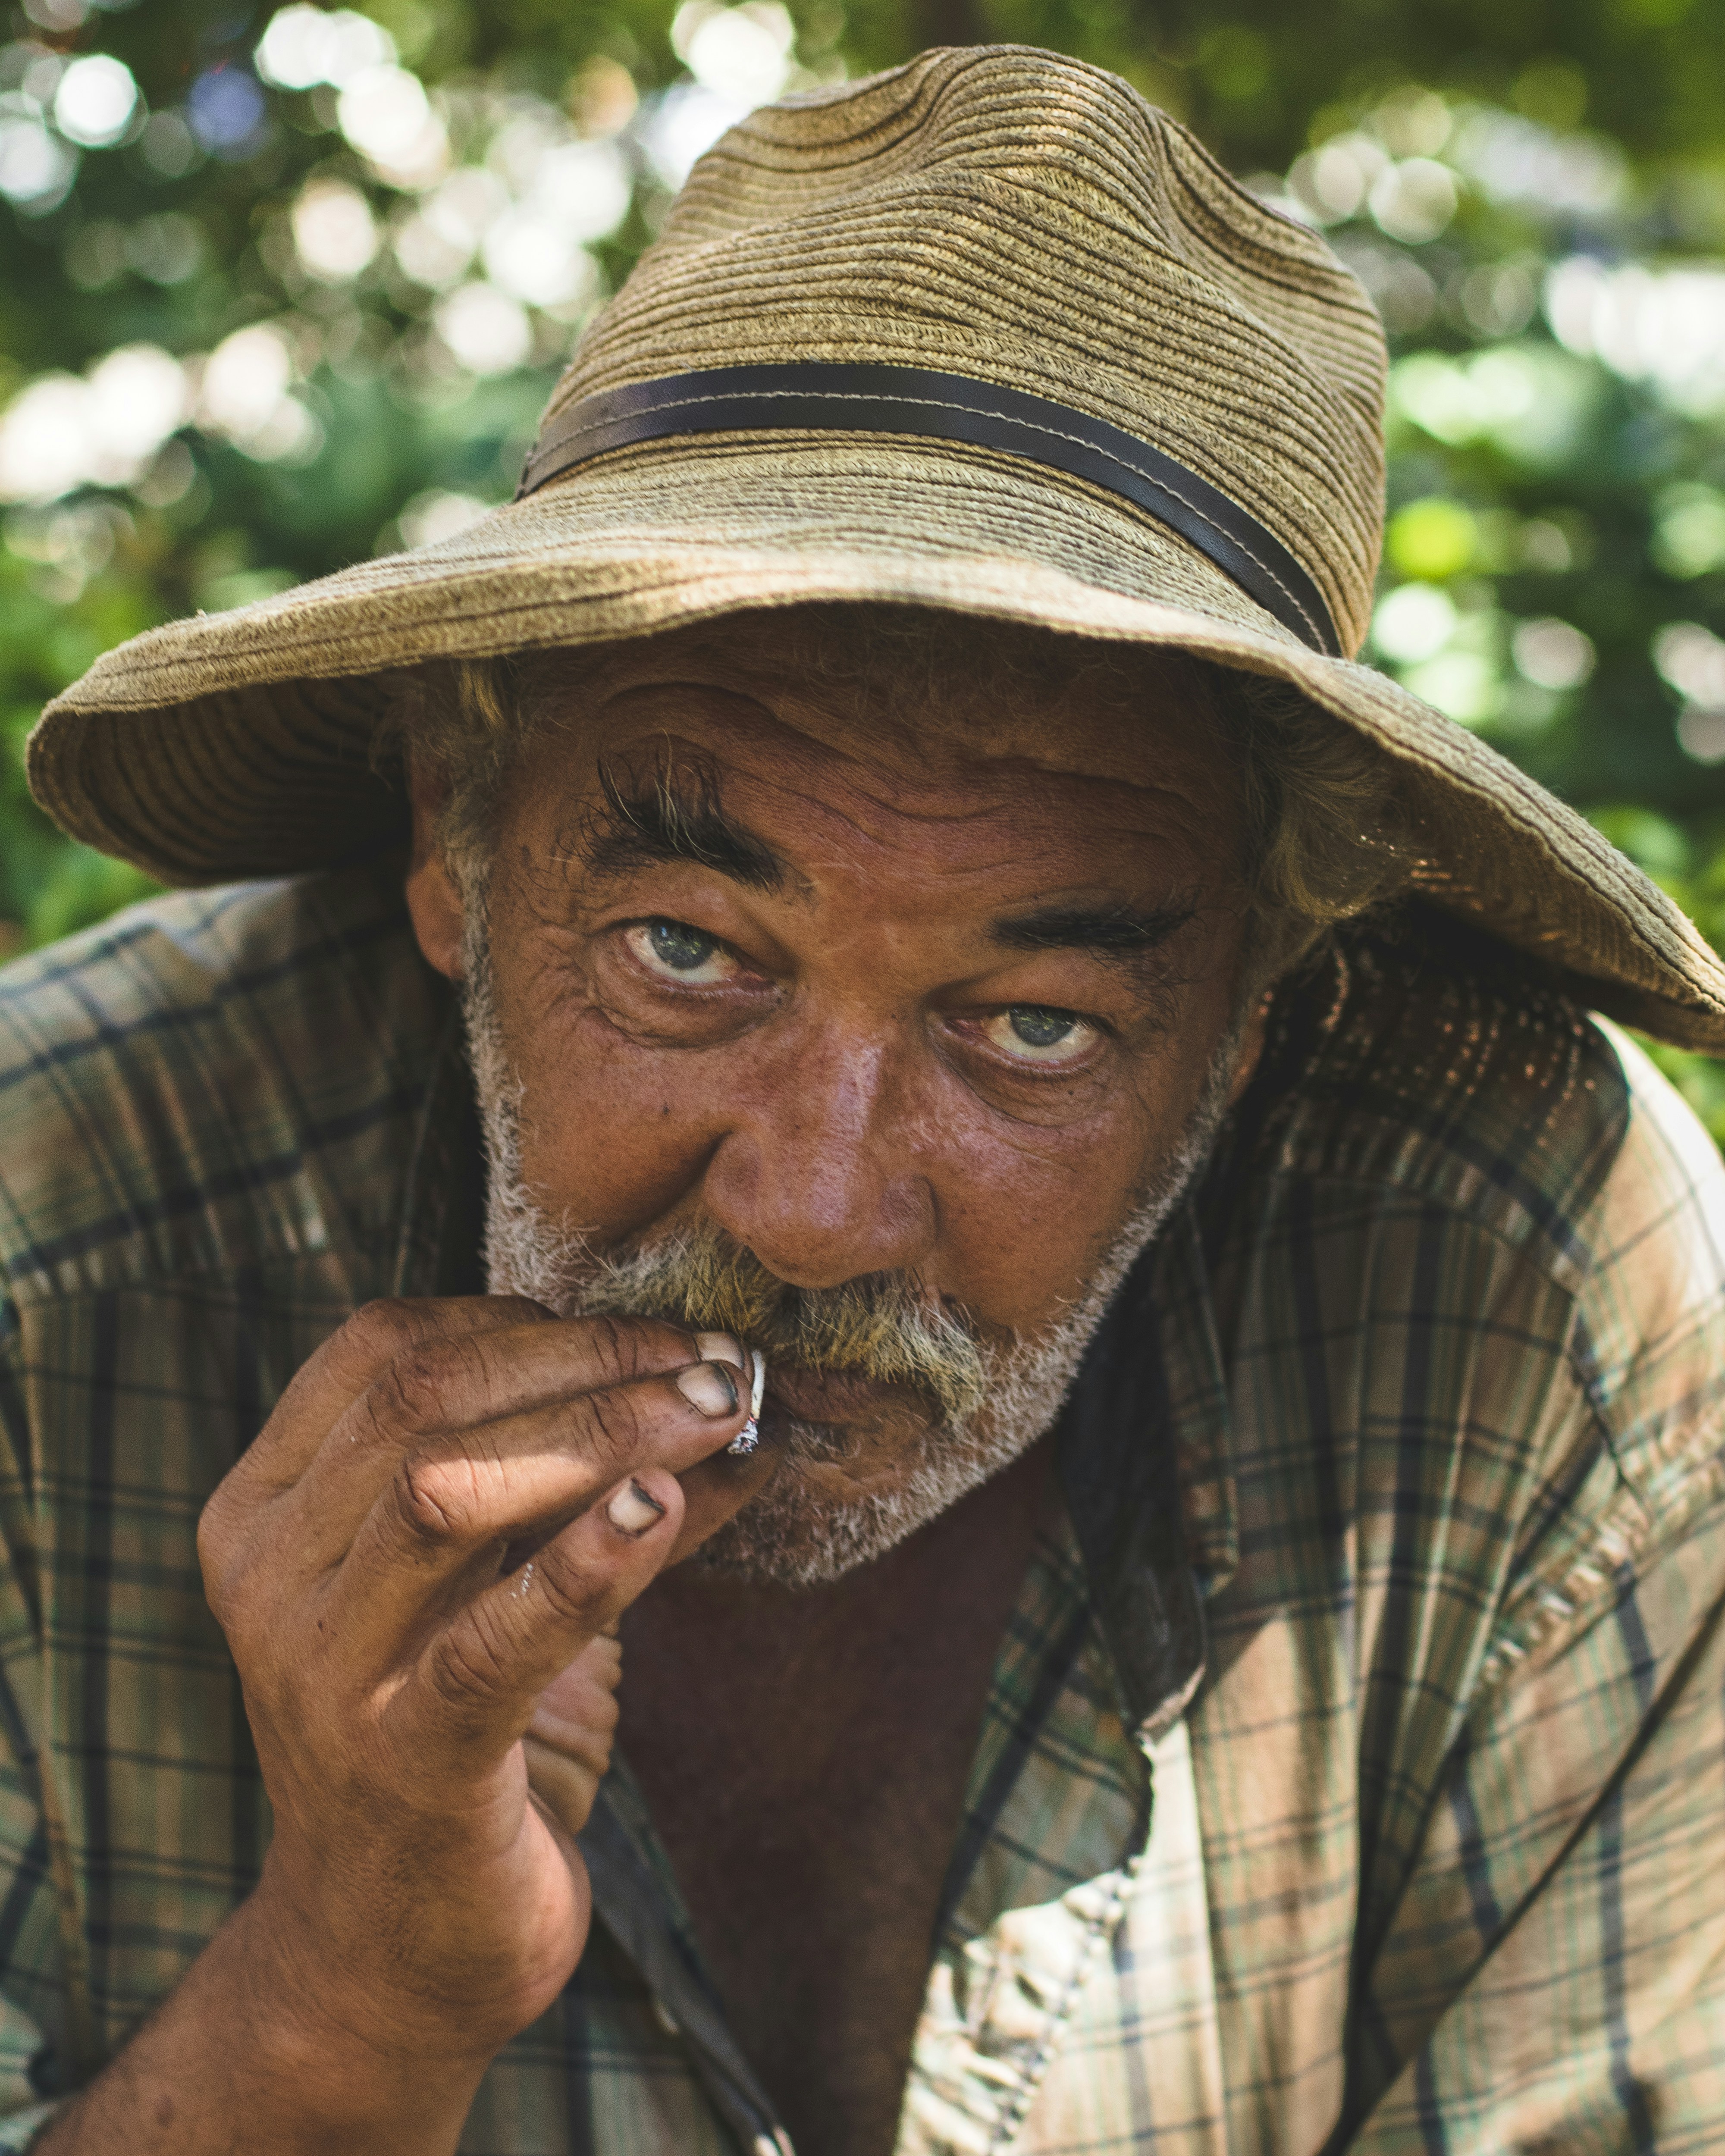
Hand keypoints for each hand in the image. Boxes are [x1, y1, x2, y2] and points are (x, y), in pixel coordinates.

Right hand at [195, 1296, 764, 2120]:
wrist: (384, 1953)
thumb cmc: (451, 1733)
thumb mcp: (495, 1584)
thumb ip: (580, 1485)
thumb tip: (725, 1398)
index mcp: (268, 1509)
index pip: (383, 1350)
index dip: (527, 1317)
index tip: (652, 1327)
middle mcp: (271, 1577)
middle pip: (423, 1400)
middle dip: (585, 1361)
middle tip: (712, 1362)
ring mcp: (322, 1673)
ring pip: (446, 1490)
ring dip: (599, 1433)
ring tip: (713, 1414)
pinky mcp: (399, 1765)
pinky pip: (489, 1642)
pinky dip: (584, 1565)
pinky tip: (663, 1512)